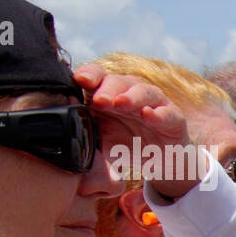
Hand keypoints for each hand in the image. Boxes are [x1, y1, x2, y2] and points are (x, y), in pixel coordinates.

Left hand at [75, 63, 203, 199]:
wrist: (161, 161)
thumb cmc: (126, 146)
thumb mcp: (101, 147)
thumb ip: (84, 146)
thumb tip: (61, 155)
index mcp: (109, 95)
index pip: (97, 76)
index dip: (89, 74)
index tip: (79, 80)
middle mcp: (131, 94)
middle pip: (119, 81)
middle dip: (108, 88)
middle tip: (100, 101)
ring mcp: (154, 104)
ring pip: (144, 91)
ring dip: (132, 96)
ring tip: (121, 104)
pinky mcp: (174, 118)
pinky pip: (168, 113)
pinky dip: (159, 114)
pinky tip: (149, 116)